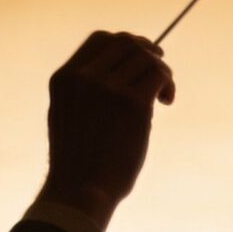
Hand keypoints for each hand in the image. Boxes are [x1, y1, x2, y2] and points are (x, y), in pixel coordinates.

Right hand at [39, 31, 175, 221]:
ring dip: (161, 71)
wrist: (79, 192)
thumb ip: (84, 91)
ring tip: (163, 93)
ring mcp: (108, 88)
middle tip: (160, 72)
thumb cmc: (77, 163)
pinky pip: (159, 75)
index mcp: (64, 78)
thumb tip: (124, 72)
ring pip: (146, 57)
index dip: (126, 43)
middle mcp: (84, 77)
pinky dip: (168, 83)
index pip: (101, 40)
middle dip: (148, 52)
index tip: (140, 56)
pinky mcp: (133, 103)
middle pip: (126, 43)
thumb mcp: (67, 116)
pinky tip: (167, 100)